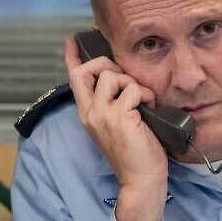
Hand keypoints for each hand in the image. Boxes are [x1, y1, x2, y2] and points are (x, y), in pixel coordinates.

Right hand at [65, 36, 167, 220]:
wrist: (140, 180)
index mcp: (87, 114)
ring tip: (142, 101)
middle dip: (108, 64)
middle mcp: (89, 113)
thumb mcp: (118, 125)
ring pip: (111, 76)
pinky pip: (133, 89)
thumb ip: (114, 104)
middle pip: (87, 71)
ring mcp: (102, 115)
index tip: (72, 41)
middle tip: (126, 78)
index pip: (74, 79)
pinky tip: (149, 109)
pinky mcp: (119, 117)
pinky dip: (145, 95)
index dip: (73, 57)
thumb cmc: (135, 154)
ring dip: (132, 83)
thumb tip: (122, 80)